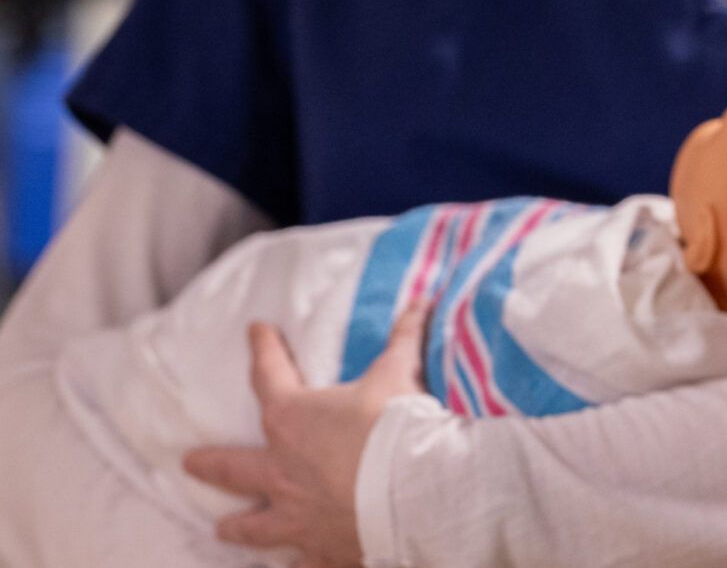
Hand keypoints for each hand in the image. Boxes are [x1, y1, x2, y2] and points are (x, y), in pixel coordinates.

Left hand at [184, 304, 431, 566]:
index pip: (269, 375)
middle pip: (234, 466)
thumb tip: (420, 301)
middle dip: (211, 463)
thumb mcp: (399, 374)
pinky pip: (302, 562)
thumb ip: (404, 338)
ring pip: (255, 524)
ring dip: (240, 526)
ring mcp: (296, 516)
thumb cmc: (397, 426)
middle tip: (189, 462)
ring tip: (223, 529)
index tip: (255, 331)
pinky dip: (298, 564)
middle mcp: (282, 471)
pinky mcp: (322, 548)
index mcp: (294, 420)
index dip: (263, 349)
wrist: (414, 490)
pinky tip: (293, 567)